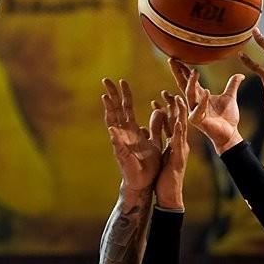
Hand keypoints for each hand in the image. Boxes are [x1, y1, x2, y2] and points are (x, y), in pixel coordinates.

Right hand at [102, 78, 162, 192]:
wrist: (145, 183)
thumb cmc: (148, 164)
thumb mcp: (155, 140)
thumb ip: (155, 126)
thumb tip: (158, 110)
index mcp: (133, 130)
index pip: (127, 108)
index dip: (124, 95)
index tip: (122, 81)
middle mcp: (125, 134)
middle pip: (117, 111)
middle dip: (112, 95)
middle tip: (106, 80)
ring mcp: (122, 144)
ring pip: (114, 124)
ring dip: (110, 111)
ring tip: (105, 97)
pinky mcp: (124, 156)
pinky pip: (119, 146)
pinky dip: (115, 138)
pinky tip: (112, 129)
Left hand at [153, 91, 188, 209]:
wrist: (169, 195)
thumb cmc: (165, 177)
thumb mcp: (160, 155)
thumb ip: (157, 141)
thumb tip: (146, 129)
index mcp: (174, 143)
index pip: (172, 121)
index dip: (169, 108)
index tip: (164, 95)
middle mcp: (179, 144)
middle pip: (178, 120)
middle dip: (175, 105)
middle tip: (172, 89)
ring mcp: (180, 150)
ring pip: (181, 127)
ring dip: (180, 113)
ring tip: (179, 98)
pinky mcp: (178, 158)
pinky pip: (179, 142)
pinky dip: (179, 131)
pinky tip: (180, 121)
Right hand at [169, 58, 244, 155]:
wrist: (231, 134)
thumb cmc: (228, 118)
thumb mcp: (230, 96)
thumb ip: (233, 84)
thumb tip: (241, 74)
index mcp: (200, 96)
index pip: (189, 80)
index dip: (183, 69)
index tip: (176, 57)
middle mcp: (194, 103)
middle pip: (183, 85)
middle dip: (177, 72)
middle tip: (172, 59)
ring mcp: (194, 112)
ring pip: (189, 95)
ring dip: (191, 83)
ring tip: (195, 71)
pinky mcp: (198, 121)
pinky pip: (198, 109)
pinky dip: (203, 101)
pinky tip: (207, 91)